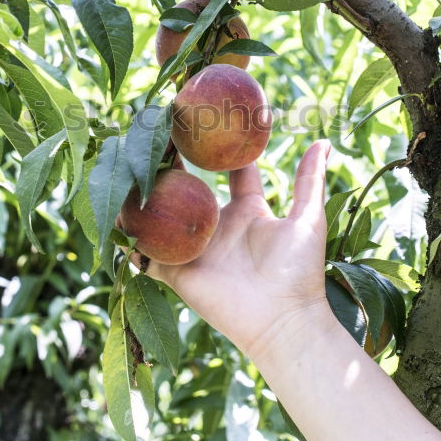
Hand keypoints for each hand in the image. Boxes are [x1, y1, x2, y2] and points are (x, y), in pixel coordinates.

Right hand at [142, 139, 331, 361]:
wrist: (282, 320)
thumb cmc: (298, 270)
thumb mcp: (307, 219)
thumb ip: (310, 180)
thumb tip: (324, 141)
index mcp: (247, 210)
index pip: (232, 171)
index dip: (221, 148)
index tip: (208, 120)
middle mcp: (217, 226)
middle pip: (189, 189)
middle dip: (173, 165)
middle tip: (158, 137)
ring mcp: (195, 249)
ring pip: (163, 218)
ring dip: (146, 199)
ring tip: (130, 170)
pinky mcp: (177, 273)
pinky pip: (147, 255)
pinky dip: (131, 242)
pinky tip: (115, 219)